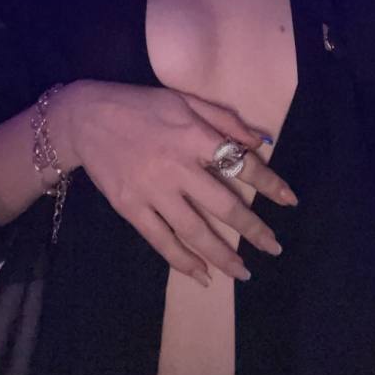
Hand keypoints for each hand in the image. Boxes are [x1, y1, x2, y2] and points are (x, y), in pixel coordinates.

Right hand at [67, 81, 297, 286]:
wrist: (85, 118)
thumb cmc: (141, 105)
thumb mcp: (184, 99)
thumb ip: (223, 119)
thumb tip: (258, 141)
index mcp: (193, 136)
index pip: (240, 164)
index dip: (269, 184)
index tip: (289, 201)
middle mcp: (177, 167)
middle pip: (224, 206)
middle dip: (253, 230)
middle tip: (274, 247)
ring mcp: (153, 191)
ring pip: (195, 231)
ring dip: (223, 255)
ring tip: (244, 272)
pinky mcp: (131, 209)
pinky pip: (161, 241)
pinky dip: (183, 261)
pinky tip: (202, 274)